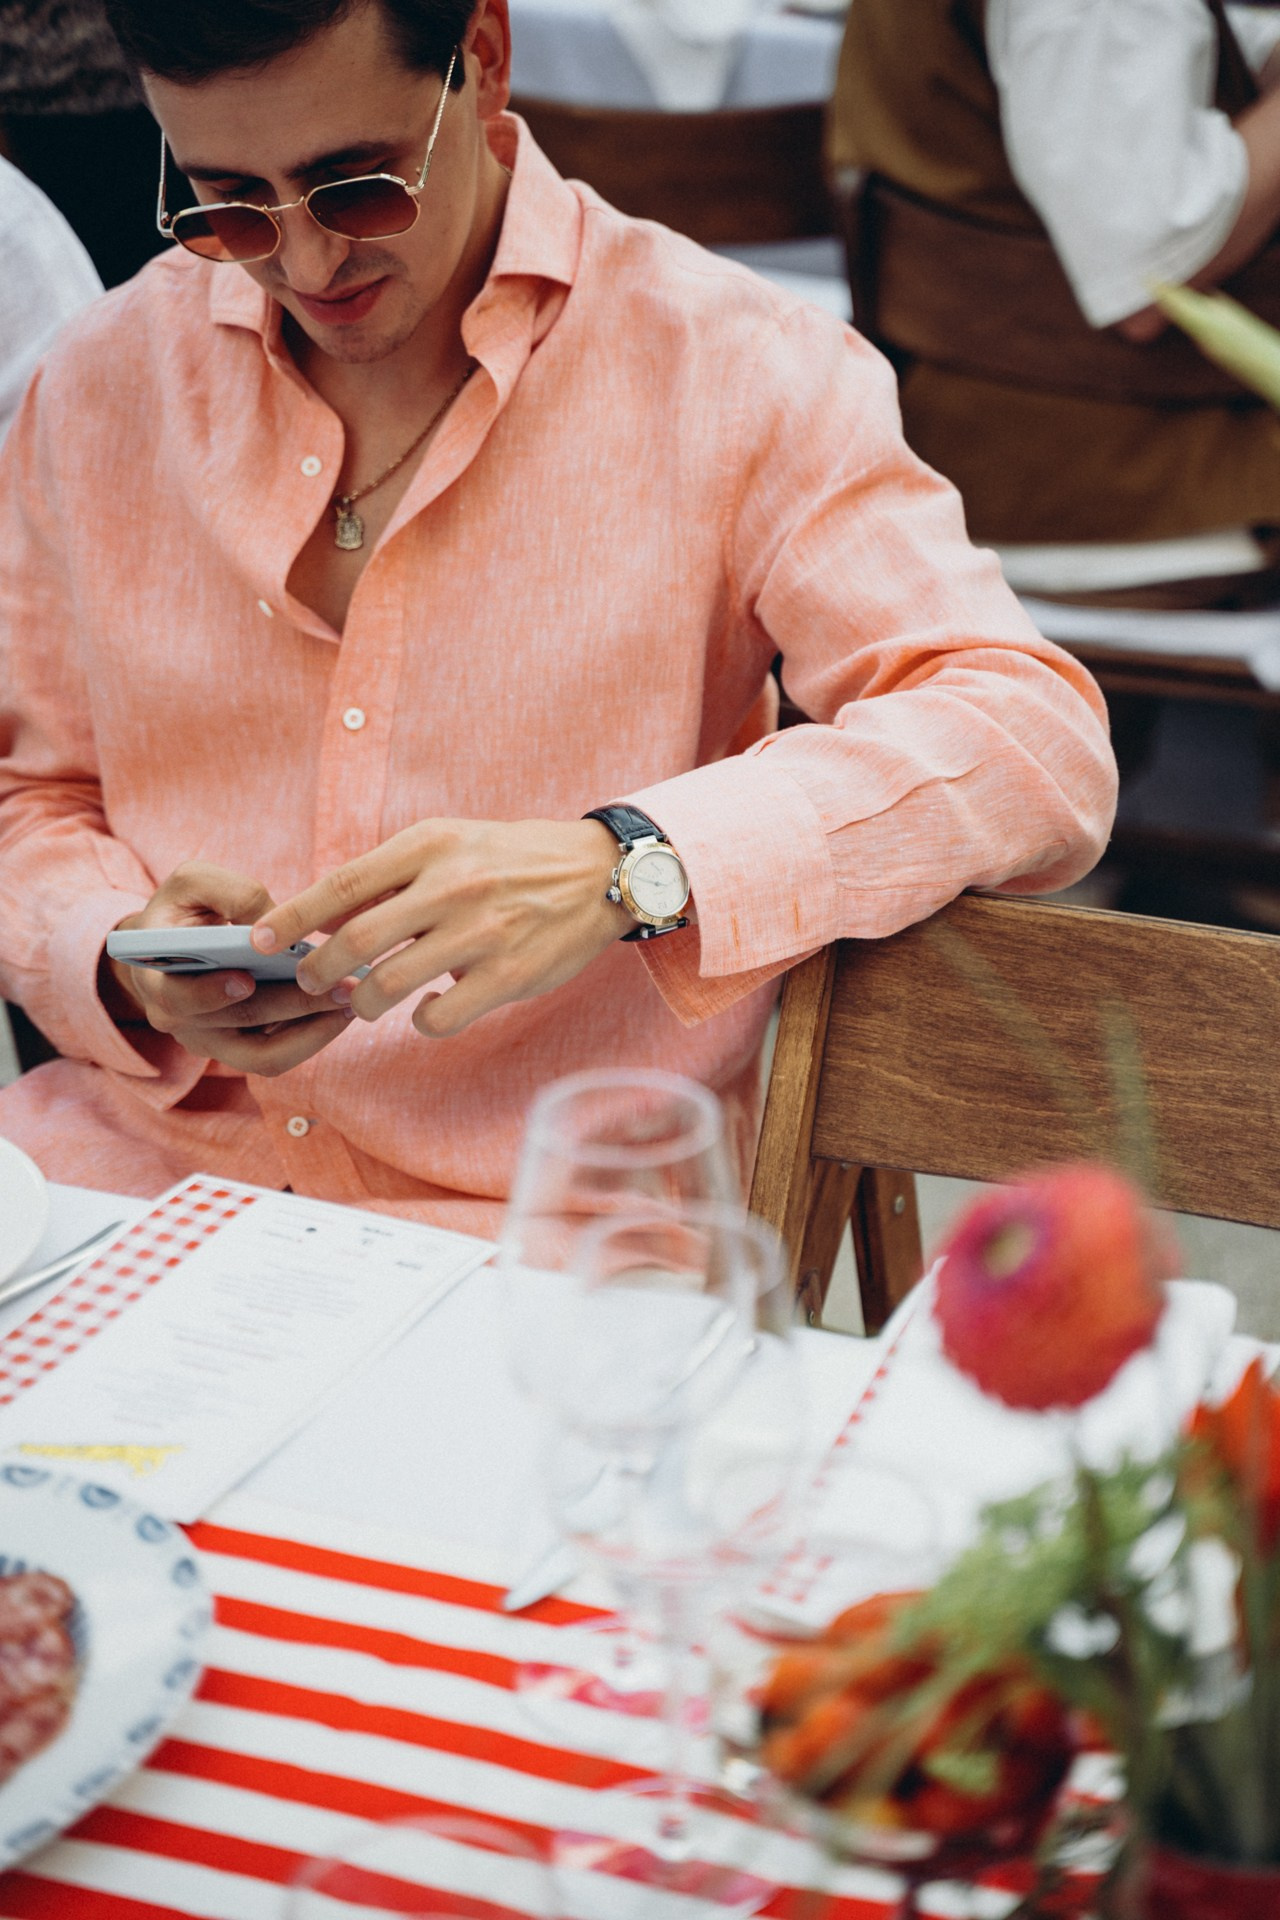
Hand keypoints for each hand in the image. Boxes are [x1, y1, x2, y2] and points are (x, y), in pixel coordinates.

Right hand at [105, 861, 354, 1076]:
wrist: (171, 944)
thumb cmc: (183, 908)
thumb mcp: (193, 882)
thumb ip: (230, 892)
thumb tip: (273, 917)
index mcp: (155, 978)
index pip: (178, 999)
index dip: (210, 994)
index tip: (246, 980)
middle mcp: (179, 1021)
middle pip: (240, 1023)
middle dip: (294, 1005)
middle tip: (341, 987)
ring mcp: (211, 1041)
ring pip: (265, 1057)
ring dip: (313, 1033)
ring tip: (352, 1002)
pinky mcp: (240, 1049)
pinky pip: (279, 1056)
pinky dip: (314, 1037)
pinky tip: (344, 1009)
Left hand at [251, 819, 632, 1038]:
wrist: (599, 874)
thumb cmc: (510, 861)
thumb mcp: (451, 844)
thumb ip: (392, 877)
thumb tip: (323, 918)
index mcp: (430, 846)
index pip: (342, 885)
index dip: (291, 917)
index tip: (256, 939)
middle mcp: (453, 886)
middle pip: (356, 939)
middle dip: (319, 971)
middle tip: (312, 983)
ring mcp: (483, 933)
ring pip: (390, 984)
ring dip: (365, 1004)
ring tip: (368, 1003)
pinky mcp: (510, 976)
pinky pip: (439, 1017)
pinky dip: (420, 1021)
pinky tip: (426, 1011)